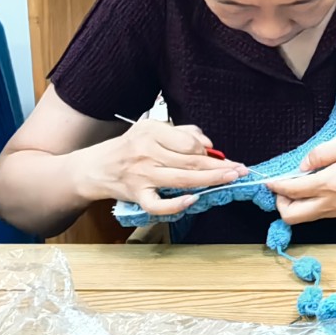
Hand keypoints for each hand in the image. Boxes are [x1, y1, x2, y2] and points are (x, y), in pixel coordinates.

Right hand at [78, 119, 247, 216]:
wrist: (94, 168)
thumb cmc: (129, 147)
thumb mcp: (152, 130)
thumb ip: (182, 133)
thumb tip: (209, 143)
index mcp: (151, 132)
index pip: (189, 143)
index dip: (209, 151)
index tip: (225, 157)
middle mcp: (146, 152)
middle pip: (191, 161)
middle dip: (220, 166)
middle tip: (241, 169)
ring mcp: (141, 175)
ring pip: (182, 179)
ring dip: (210, 180)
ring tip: (231, 179)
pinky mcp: (136, 195)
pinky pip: (158, 204)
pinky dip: (176, 205)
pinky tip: (194, 200)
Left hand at [265, 131, 335, 225]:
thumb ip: (322, 152)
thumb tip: (302, 165)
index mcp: (331, 183)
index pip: (292, 190)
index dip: (275, 183)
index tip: (269, 176)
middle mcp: (330, 203)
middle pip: (291, 215)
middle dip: (279, 200)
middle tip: (282, 182)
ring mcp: (335, 210)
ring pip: (301, 218)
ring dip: (291, 203)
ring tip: (295, 183)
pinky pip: (313, 213)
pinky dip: (304, 203)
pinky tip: (309, 186)